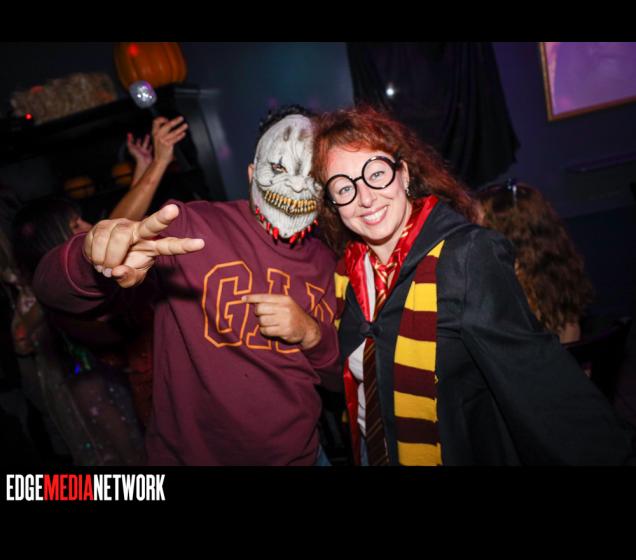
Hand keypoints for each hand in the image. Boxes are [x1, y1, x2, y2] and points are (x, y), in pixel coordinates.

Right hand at [83, 204, 204, 287]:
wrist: (100, 261)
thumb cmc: (124, 268)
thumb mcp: (130, 280)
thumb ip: (128, 278)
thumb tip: (117, 271)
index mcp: (153, 246)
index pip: (170, 245)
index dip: (185, 246)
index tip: (201, 243)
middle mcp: (141, 232)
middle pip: (152, 224)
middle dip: (162, 218)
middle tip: (173, 210)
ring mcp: (122, 226)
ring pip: (118, 239)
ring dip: (109, 258)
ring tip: (106, 268)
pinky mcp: (104, 224)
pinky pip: (98, 240)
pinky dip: (96, 256)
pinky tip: (98, 259)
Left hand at [126, 133, 152, 166]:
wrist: (143, 162)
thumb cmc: (136, 155)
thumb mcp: (130, 147)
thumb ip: (129, 141)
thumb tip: (128, 134)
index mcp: (134, 149)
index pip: (132, 143)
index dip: (131, 139)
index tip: (130, 134)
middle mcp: (139, 150)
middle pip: (139, 144)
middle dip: (140, 140)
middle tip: (142, 136)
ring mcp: (144, 152)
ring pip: (145, 145)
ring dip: (146, 140)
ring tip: (148, 136)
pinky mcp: (148, 154)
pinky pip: (150, 150)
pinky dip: (151, 147)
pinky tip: (152, 145)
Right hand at [152, 116, 188, 164]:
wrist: (160, 160)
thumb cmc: (160, 149)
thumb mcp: (158, 139)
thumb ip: (162, 131)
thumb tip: (170, 124)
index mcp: (154, 132)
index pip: (156, 122)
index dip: (161, 118)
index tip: (167, 118)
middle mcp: (158, 135)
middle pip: (167, 125)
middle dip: (175, 121)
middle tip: (181, 118)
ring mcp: (163, 140)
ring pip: (173, 132)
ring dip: (181, 128)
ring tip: (185, 125)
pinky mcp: (168, 145)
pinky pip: (175, 139)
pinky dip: (180, 136)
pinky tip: (183, 134)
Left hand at [242, 294, 321, 349]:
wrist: (307, 328)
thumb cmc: (292, 314)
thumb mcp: (286, 303)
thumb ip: (272, 301)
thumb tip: (252, 300)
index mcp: (284, 299)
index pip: (264, 297)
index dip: (252, 298)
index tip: (243, 299)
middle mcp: (285, 308)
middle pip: (260, 309)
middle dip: (257, 313)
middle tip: (261, 315)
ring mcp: (285, 319)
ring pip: (262, 320)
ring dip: (261, 323)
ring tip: (267, 323)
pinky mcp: (284, 330)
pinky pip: (266, 330)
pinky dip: (264, 331)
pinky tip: (269, 330)